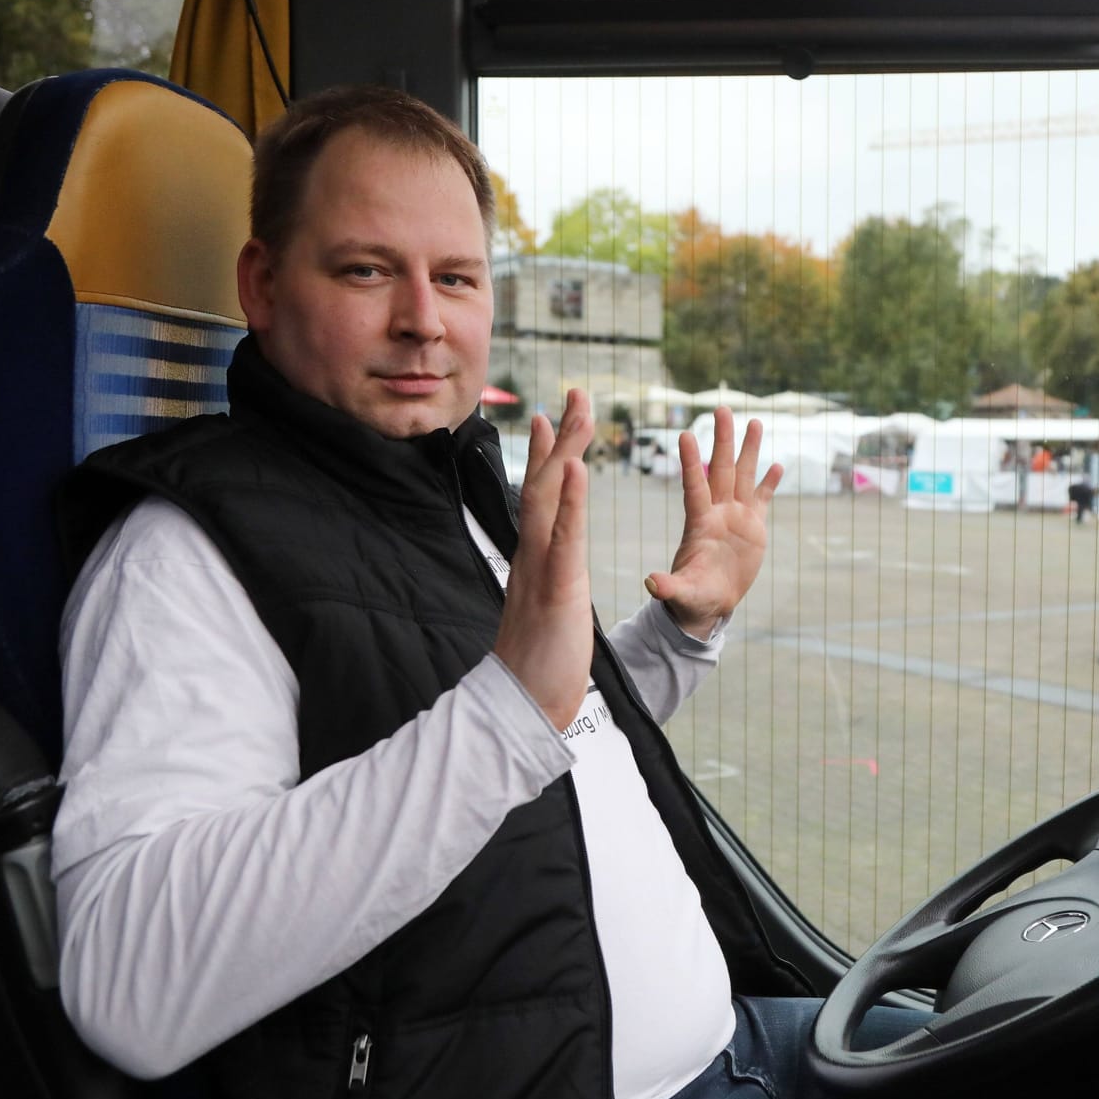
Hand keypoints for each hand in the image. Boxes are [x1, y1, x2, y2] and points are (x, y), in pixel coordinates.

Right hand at [494, 391, 595, 727]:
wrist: (522, 706)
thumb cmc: (537, 665)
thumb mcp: (544, 611)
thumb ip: (543, 583)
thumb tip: (544, 569)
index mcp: (536, 560)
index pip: (541, 497)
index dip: (546, 456)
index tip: (551, 418)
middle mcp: (533, 556)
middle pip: (544, 484)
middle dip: (561, 437)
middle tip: (575, 392)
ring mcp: (542, 569)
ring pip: (550, 499)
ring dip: (565, 452)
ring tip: (577, 412)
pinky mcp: (557, 590)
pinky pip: (563, 539)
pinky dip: (570, 502)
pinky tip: (576, 468)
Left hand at [646, 407, 783, 638]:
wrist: (709, 602)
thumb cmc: (690, 597)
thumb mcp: (680, 593)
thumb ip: (669, 586)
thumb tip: (651, 584)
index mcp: (699, 524)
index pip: (695, 486)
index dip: (691, 463)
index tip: (685, 434)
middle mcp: (717, 512)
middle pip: (721, 469)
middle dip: (722, 439)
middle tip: (721, 408)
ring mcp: (736, 517)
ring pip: (743, 476)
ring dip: (749, 450)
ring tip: (755, 421)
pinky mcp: (753, 527)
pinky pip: (761, 499)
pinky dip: (769, 483)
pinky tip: (778, 465)